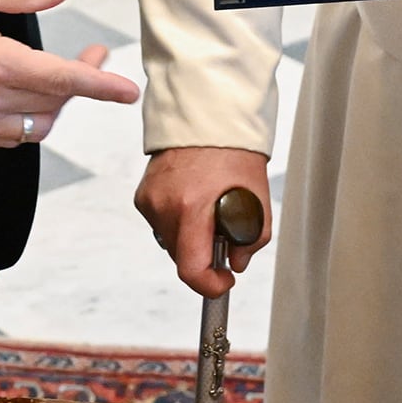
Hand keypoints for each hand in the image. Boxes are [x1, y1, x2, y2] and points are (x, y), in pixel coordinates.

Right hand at [0, 0, 138, 145]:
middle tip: (89, 54)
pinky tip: (25, 96)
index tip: (127, 90)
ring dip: (55, 105)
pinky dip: (28, 121)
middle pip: (53, 103)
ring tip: (58, 76)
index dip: (99, 85)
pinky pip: (9, 138)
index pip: (60, 80)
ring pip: (35, 128)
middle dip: (81, 81)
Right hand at [135, 145, 272, 297]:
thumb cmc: (233, 151)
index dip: (210, 285)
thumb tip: (236, 262)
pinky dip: (177, 221)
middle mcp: (166, 205)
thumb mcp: (258, 198)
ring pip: (170, 242)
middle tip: (223, 234)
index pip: (191, 269)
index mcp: (192, 207)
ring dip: (189, 238)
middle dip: (204, 255)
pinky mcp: (143, 194)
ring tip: (207, 211)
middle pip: (181, 257)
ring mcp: (151, 199)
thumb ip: (252, 239)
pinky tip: (192, 200)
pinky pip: (160, 224)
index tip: (223, 281)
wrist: (207, 117)